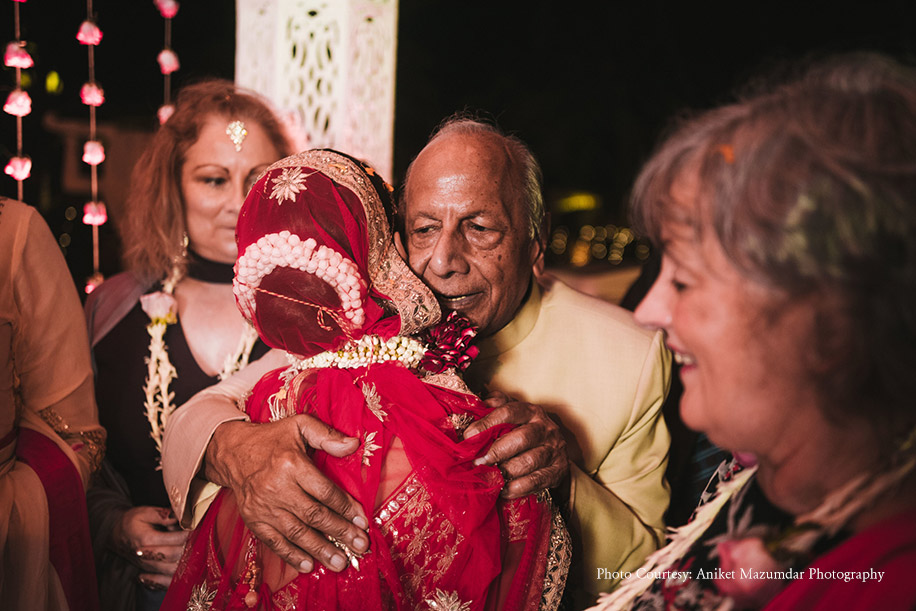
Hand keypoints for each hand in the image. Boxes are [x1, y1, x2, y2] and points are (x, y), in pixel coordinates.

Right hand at [113, 506, 188, 589]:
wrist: (115, 535)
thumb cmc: (132, 521)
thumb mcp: (144, 512)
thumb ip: (163, 515)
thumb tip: (180, 517)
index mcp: (146, 540)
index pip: (173, 540)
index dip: (187, 534)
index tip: (196, 527)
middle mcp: (146, 556)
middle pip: (175, 556)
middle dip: (189, 547)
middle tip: (199, 538)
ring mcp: (147, 567)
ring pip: (172, 572)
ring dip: (186, 562)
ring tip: (194, 550)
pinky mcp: (148, 572)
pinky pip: (164, 582)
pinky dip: (176, 577)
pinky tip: (185, 568)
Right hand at [203, 415, 369, 573]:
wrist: (232, 452)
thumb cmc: (272, 439)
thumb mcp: (299, 425)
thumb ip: (327, 435)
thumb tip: (353, 445)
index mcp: (291, 464)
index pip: (324, 491)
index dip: (346, 508)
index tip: (362, 521)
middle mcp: (277, 488)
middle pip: (314, 515)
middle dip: (339, 532)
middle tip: (360, 545)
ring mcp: (264, 507)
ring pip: (296, 532)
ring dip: (320, 550)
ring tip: (340, 562)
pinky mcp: (253, 520)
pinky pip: (274, 541)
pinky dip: (291, 555)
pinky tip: (308, 565)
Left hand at [464, 391, 569, 498]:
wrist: (553, 450)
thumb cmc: (524, 430)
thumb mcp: (511, 415)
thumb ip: (494, 408)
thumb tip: (475, 409)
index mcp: (531, 411)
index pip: (508, 412)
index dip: (487, 424)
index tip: (468, 436)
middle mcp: (546, 428)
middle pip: (521, 438)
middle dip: (496, 452)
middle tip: (477, 463)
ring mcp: (554, 450)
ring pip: (528, 461)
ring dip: (505, 471)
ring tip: (489, 477)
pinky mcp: (558, 471)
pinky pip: (536, 481)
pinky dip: (516, 488)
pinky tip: (503, 489)